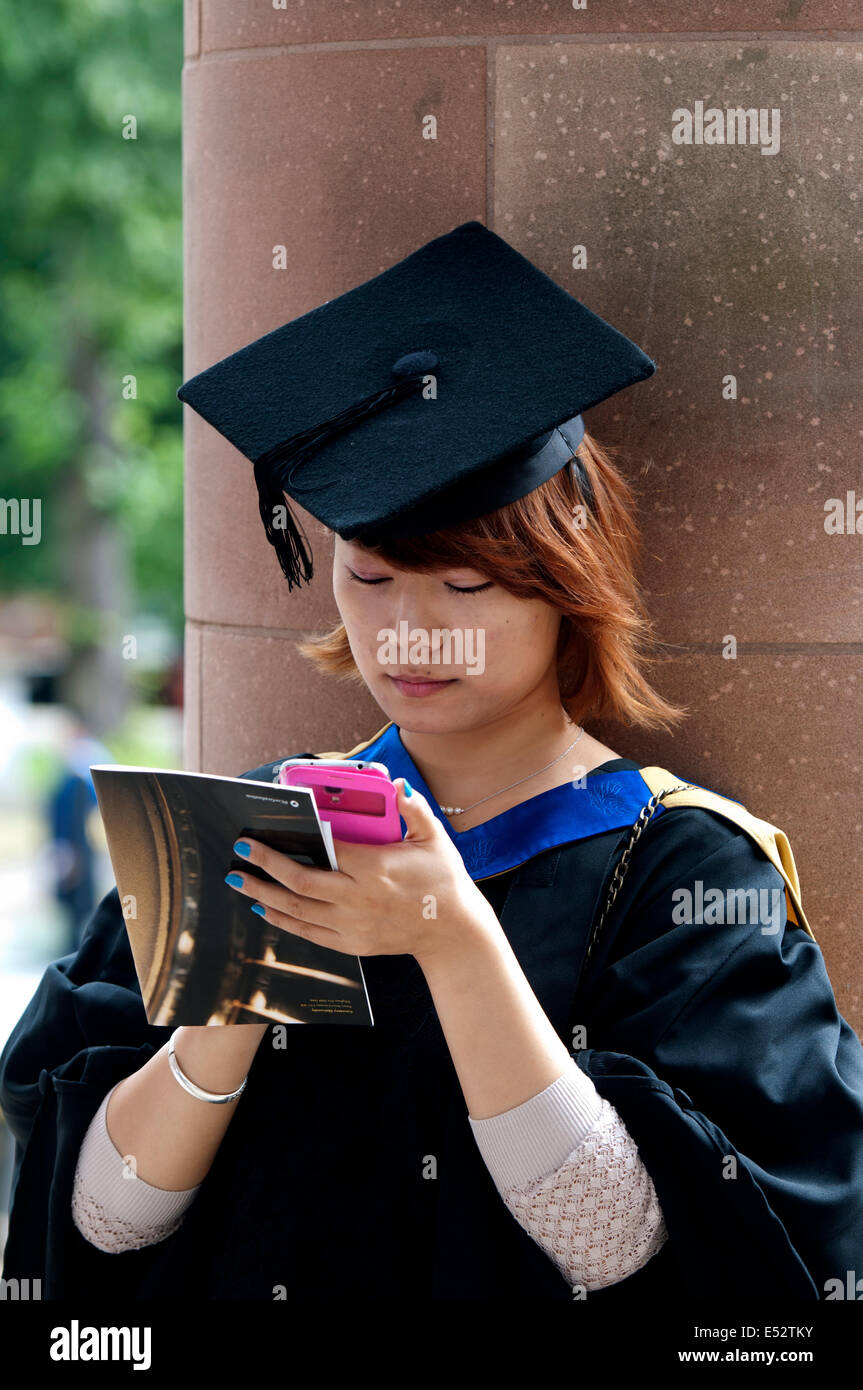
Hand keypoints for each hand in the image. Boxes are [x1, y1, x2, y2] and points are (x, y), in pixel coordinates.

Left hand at [223, 778, 499, 967]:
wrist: (452, 932)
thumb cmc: (443, 880)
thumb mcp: (434, 839)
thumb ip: (413, 809)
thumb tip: (396, 784)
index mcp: (375, 868)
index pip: (325, 850)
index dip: (294, 839)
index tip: (270, 828)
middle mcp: (358, 898)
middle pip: (299, 881)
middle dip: (264, 865)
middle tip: (241, 851)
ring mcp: (352, 924)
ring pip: (297, 909)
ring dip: (263, 894)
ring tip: (239, 879)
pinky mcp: (351, 943)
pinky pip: (307, 932)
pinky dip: (282, 920)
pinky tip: (264, 907)